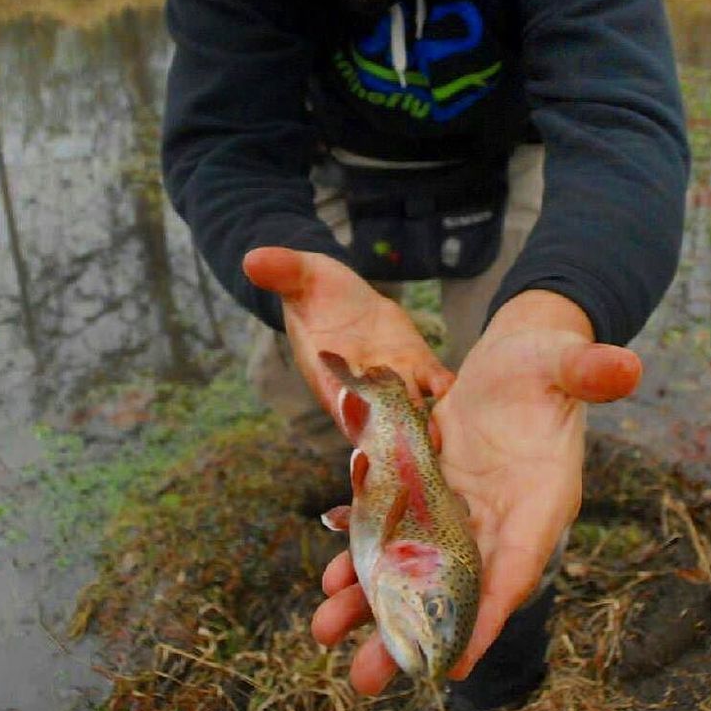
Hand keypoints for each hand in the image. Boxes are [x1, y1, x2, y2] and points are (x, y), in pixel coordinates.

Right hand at [242, 246, 454, 422]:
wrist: (338, 292)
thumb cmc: (312, 288)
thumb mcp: (299, 274)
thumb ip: (281, 270)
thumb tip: (251, 258)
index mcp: (326, 369)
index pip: (336, 395)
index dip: (347, 409)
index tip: (360, 420)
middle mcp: (359, 384)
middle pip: (375, 416)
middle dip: (390, 435)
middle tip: (408, 451)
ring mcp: (391, 378)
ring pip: (409, 409)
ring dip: (424, 425)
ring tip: (440, 438)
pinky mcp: (416, 365)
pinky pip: (434, 384)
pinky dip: (445, 391)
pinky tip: (458, 393)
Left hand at [312, 290, 640, 693]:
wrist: (516, 356)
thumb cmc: (545, 359)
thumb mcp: (562, 358)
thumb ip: (587, 370)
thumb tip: (630, 365)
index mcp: (541, 497)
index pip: (517, 564)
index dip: (489, 612)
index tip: (453, 660)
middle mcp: (501, 516)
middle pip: (458, 583)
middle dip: (413, 627)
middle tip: (368, 677)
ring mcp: (463, 508)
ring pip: (417, 564)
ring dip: (373, 599)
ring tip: (324, 630)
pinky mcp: (432, 489)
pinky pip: (397, 529)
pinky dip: (365, 553)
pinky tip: (331, 578)